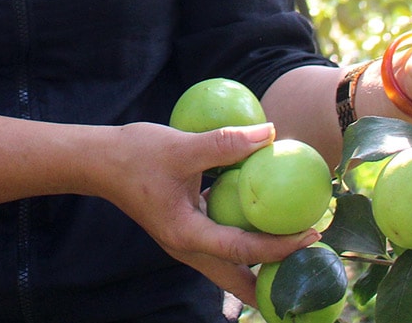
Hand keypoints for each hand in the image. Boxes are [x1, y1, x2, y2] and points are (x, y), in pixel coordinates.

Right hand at [88, 121, 317, 305]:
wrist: (99, 161)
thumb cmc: (137, 155)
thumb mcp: (183, 147)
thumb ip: (226, 143)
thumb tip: (270, 133)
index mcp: (187, 236)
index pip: (244, 251)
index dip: (280, 247)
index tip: (312, 234)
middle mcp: (188, 247)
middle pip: (237, 279)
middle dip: (273, 276)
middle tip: (310, 260)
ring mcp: (186, 241)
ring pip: (230, 265)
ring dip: (260, 260)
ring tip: (295, 245)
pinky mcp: (186, 227)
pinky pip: (223, 243)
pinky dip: (245, 239)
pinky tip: (265, 219)